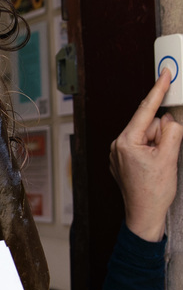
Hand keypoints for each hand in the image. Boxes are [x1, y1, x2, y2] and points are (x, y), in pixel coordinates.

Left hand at [110, 70, 182, 241]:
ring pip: (147, 135)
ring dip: (158, 144)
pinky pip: (142, 145)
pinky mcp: (123, 160)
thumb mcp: (169, 157)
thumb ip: (172, 131)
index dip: (157, 90)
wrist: (144, 216)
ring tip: (158, 165)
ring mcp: (118, 153)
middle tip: (165, 154)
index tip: (165, 74)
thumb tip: (169, 119)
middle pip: (148, 124)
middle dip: (161, 133)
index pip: (145, 110)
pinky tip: (153, 167)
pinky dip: (152, 150)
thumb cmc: (153, 192)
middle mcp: (117, 145)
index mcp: (125, 141)